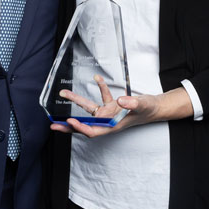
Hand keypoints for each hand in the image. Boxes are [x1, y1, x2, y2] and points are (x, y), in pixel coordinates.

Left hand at [50, 75, 172, 137]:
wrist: (155, 108)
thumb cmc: (149, 110)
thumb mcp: (142, 105)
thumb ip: (132, 103)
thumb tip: (121, 100)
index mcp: (113, 126)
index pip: (93, 130)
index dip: (81, 127)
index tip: (70, 121)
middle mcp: (108, 121)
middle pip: (85, 125)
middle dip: (69, 125)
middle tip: (53, 125)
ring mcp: (109, 113)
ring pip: (89, 110)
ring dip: (77, 101)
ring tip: (64, 93)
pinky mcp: (111, 106)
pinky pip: (102, 96)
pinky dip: (100, 88)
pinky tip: (97, 78)